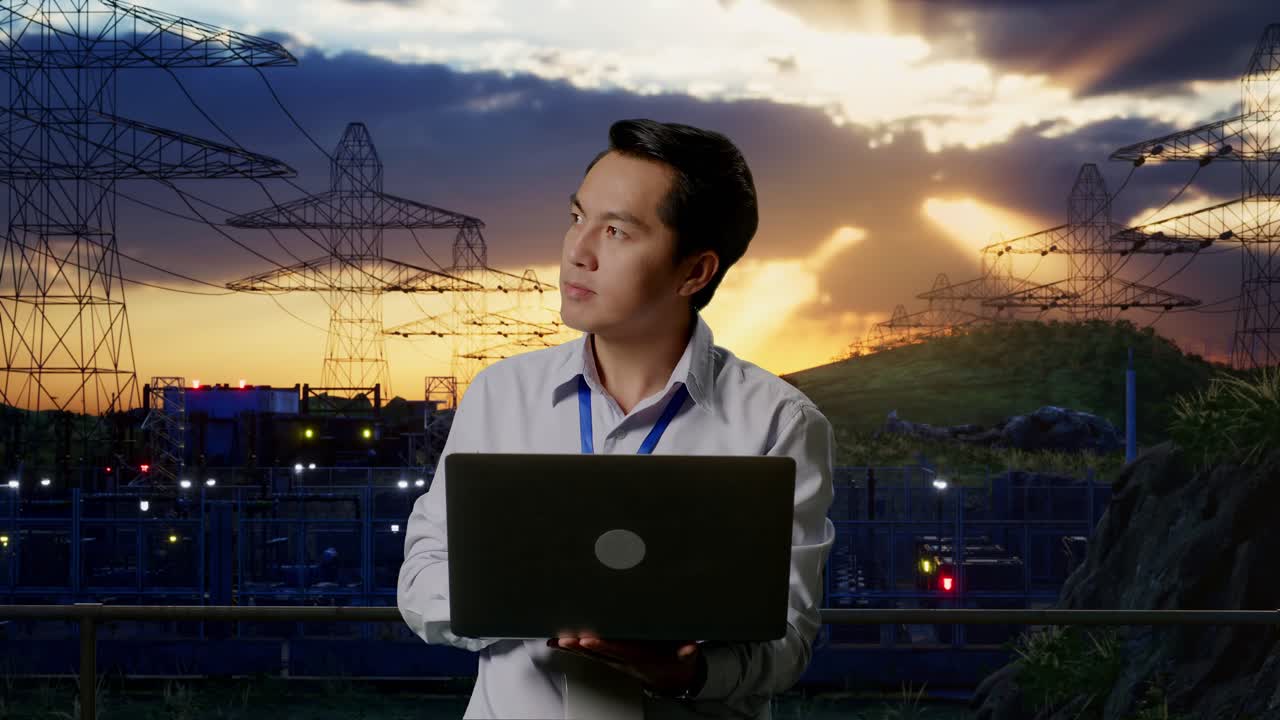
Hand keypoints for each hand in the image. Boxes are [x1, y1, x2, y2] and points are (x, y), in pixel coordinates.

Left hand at [547, 634, 701, 695]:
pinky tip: (561, 643)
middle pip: (600, 652)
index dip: (604, 645)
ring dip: (574, 647)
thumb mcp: (686, 658)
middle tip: (565, 638)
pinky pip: (590, 654)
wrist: (670, 679)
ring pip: (592, 653)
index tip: (590, 639)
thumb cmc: (675, 662)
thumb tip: (689, 648)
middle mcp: (624, 660)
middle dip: (582, 645)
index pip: (619, 650)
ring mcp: (616, 661)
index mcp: (640, 657)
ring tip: (557, 640)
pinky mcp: (612, 659)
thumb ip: (687, 652)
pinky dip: (575, 648)